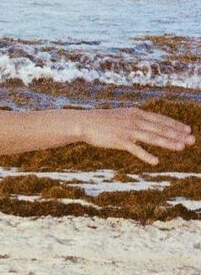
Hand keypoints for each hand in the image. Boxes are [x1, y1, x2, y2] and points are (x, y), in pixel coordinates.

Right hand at [79, 107, 193, 165]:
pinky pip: (135, 149)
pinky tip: (155, 161)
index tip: (187, 129)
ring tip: (181, 147)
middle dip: (177, 134)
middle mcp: (135, 120)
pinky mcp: (119, 141)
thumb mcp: (121, 115)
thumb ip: (135, 119)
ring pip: (152, 137)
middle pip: (160, 128)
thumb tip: (146, 123)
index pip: (160, 119)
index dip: (174, 125)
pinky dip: (146, 155)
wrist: (85, 122)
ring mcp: (127, 131)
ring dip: (167, 143)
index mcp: (136, 113)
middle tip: (191, 140)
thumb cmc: (102, 121)